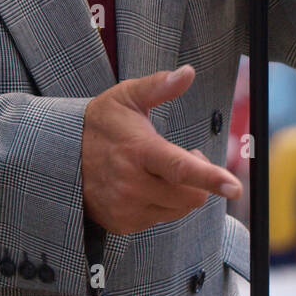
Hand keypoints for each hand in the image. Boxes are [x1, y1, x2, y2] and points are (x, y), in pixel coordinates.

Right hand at [81, 65, 241, 234]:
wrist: (61, 155)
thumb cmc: (100, 123)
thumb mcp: (127, 97)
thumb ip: (159, 85)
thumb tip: (188, 72)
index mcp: (139, 151)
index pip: (180, 168)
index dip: (210, 177)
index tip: (234, 187)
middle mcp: (133, 184)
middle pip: (189, 195)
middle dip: (199, 179)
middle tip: (185, 158)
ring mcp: (127, 207)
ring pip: (179, 209)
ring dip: (181, 192)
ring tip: (161, 171)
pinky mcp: (123, 223)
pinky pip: (160, 218)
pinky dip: (163, 204)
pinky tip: (146, 185)